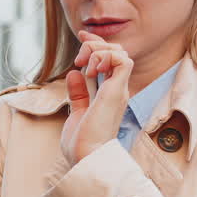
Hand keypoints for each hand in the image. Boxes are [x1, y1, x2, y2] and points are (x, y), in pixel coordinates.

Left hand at [61, 31, 132, 163]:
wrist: (85, 158)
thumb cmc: (81, 144)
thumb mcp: (77, 113)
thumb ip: (79, 94)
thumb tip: (74, 74)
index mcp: (110, 95)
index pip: (109, 59)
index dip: (96, 44)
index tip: (81, 38)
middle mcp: (118, 90)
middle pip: (116, 51)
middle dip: (95, 46)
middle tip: (78, 61)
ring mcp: (119, 90)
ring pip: (120, 51)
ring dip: (99, 51)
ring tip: (85, 67)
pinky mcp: (117, 91)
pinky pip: (122, 59)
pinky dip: (105, 57)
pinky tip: (92, 71)